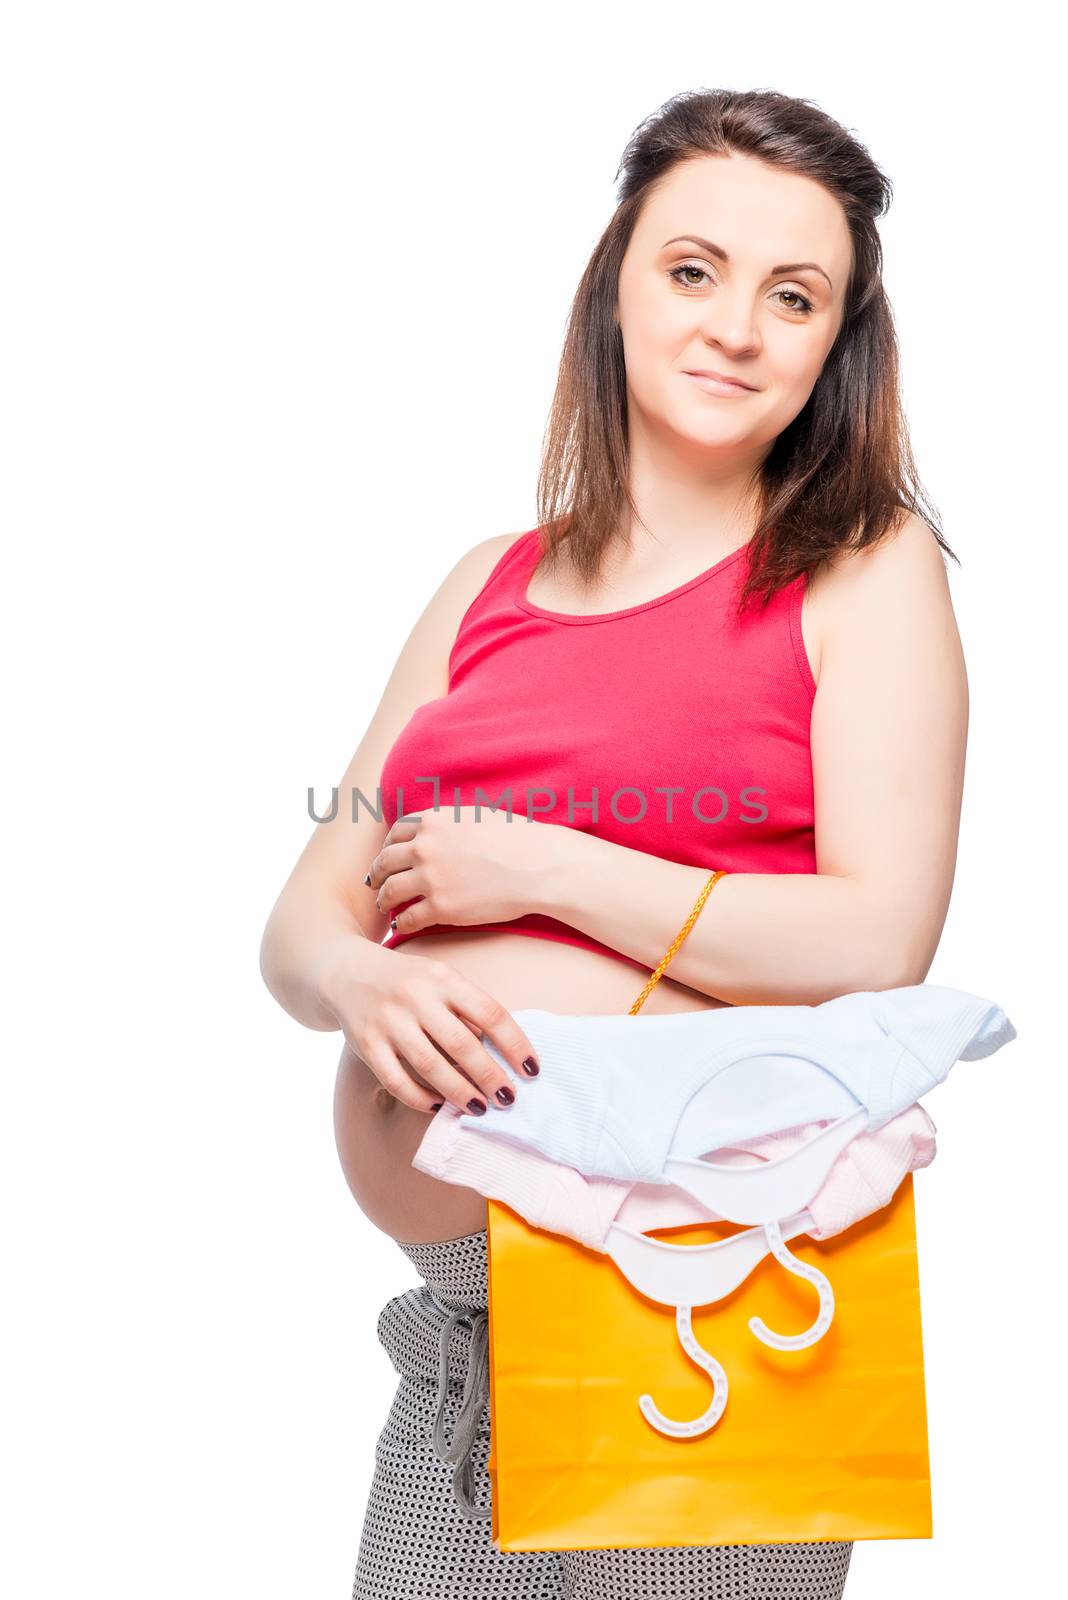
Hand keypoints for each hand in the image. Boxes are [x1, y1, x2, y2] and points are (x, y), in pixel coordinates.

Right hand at [318, 936, 540, 1114]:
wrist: (346, 971)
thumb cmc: (408, 981)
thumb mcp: (440, 979)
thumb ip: (466, 1009)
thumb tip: (502, 1052)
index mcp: (443, 979)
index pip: (490, 1013)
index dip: (515, 1045)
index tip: (532, 1070)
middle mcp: (416, 997)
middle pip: (462, 1044)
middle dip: (490, 1076)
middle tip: (508, 1099)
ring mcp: (388, 1021)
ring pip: (430, 1066)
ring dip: (459, 1092)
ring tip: (479, 1108)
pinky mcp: (365, 1043)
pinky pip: (395, 1079)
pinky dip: (419, 1097)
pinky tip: (437, 1105)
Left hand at [365, 806, 557, 936]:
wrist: (538, 865)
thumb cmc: (519, 838)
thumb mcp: (477, 814)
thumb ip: (450, 821)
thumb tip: (439, 827)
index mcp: (434, 821)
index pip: (395, 832)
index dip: (388, 846)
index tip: (387, 856)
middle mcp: (425, 847)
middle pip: (384, 861)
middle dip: (376, 873)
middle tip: (373, 883)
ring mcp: (430, 878)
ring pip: (390, 890)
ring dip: (383, 899)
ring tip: (385, 906)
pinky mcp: (441, 907)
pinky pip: (408, 918)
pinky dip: (401, 923)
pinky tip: (401, 926)